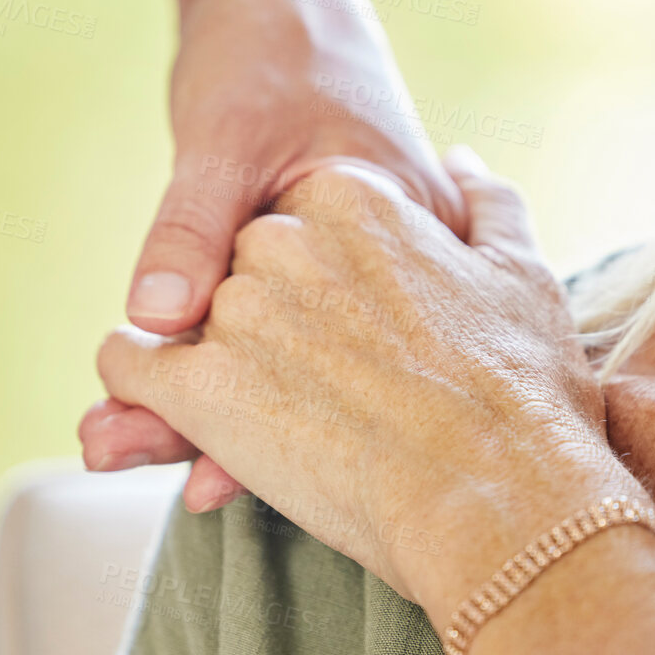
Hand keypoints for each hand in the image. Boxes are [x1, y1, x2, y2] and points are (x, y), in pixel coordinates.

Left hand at [88, 0, 467, 511]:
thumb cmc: (274, 49)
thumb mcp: (230, 130)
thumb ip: (195, 219)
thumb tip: (153, 316)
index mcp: (391, 221)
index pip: (335, 348)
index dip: (268, 422)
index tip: (198, 482)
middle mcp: (371, 257)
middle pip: (293, 368)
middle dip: (207, 429)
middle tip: (119, 461)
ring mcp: (328, 264)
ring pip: (265, 357)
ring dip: (187, 405)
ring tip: (104, 443)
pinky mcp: (277, 260)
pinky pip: (240, 328)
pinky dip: (186, 362)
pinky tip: (126, 402)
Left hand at [96, 150, 641, 617]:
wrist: (503, 495)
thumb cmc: (524, 390)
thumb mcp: (521, 273)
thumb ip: (487, 204)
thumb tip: (463, 159)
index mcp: (353, 195)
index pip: (300, 225)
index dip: (316, 283)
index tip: (348, 334)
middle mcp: (282, 240)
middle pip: (240, 272)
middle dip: (256, 322)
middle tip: (300, 386)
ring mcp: (236, 309)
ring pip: (181, 320)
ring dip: (195, 359)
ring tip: (237, 413)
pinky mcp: (198, 386)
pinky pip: (129, 364)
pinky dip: (135, 387)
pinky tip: (158, 409)